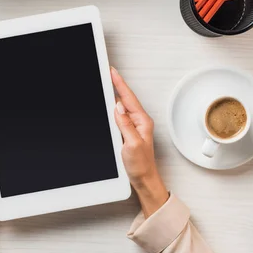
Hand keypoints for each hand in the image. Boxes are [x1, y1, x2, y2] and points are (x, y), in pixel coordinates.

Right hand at [111, 67, 168, 217]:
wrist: (144, 180)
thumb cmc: (141, 165)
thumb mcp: (132, 144)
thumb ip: (126, 125)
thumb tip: (118, 107)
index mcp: (142, 122)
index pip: (128, 98)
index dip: (119, 84)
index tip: (112, 72)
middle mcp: (139, 122)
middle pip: (125, 98)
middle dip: (116, 84)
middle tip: (107, 72)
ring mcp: (134, 126)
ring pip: (122, 106)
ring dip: (115, 94)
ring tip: (107, 82)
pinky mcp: (129, 132)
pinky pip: (120, 115)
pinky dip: (114, 107)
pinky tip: (109, 104)